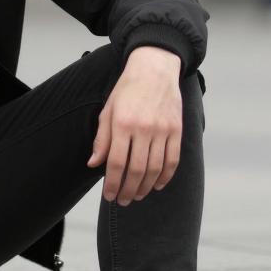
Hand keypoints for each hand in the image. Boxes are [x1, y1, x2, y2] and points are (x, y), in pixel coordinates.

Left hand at [87, 47, 182, 205]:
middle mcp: (143, 128)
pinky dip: (165, 176)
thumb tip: (93, 164)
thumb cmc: (127, 90)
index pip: (116, 162)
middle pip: (136, 170)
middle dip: (128, 190)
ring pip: (155, 169)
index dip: (112, 183)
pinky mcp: (176, 130)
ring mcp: (163, 130)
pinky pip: (172, 160)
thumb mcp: (107, 110)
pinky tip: (156, 185)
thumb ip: (102, 139)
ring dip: (145, 187)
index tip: (109, 196)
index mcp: (123, 123)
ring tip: (136, 195)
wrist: (154, 70)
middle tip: (122, 201)